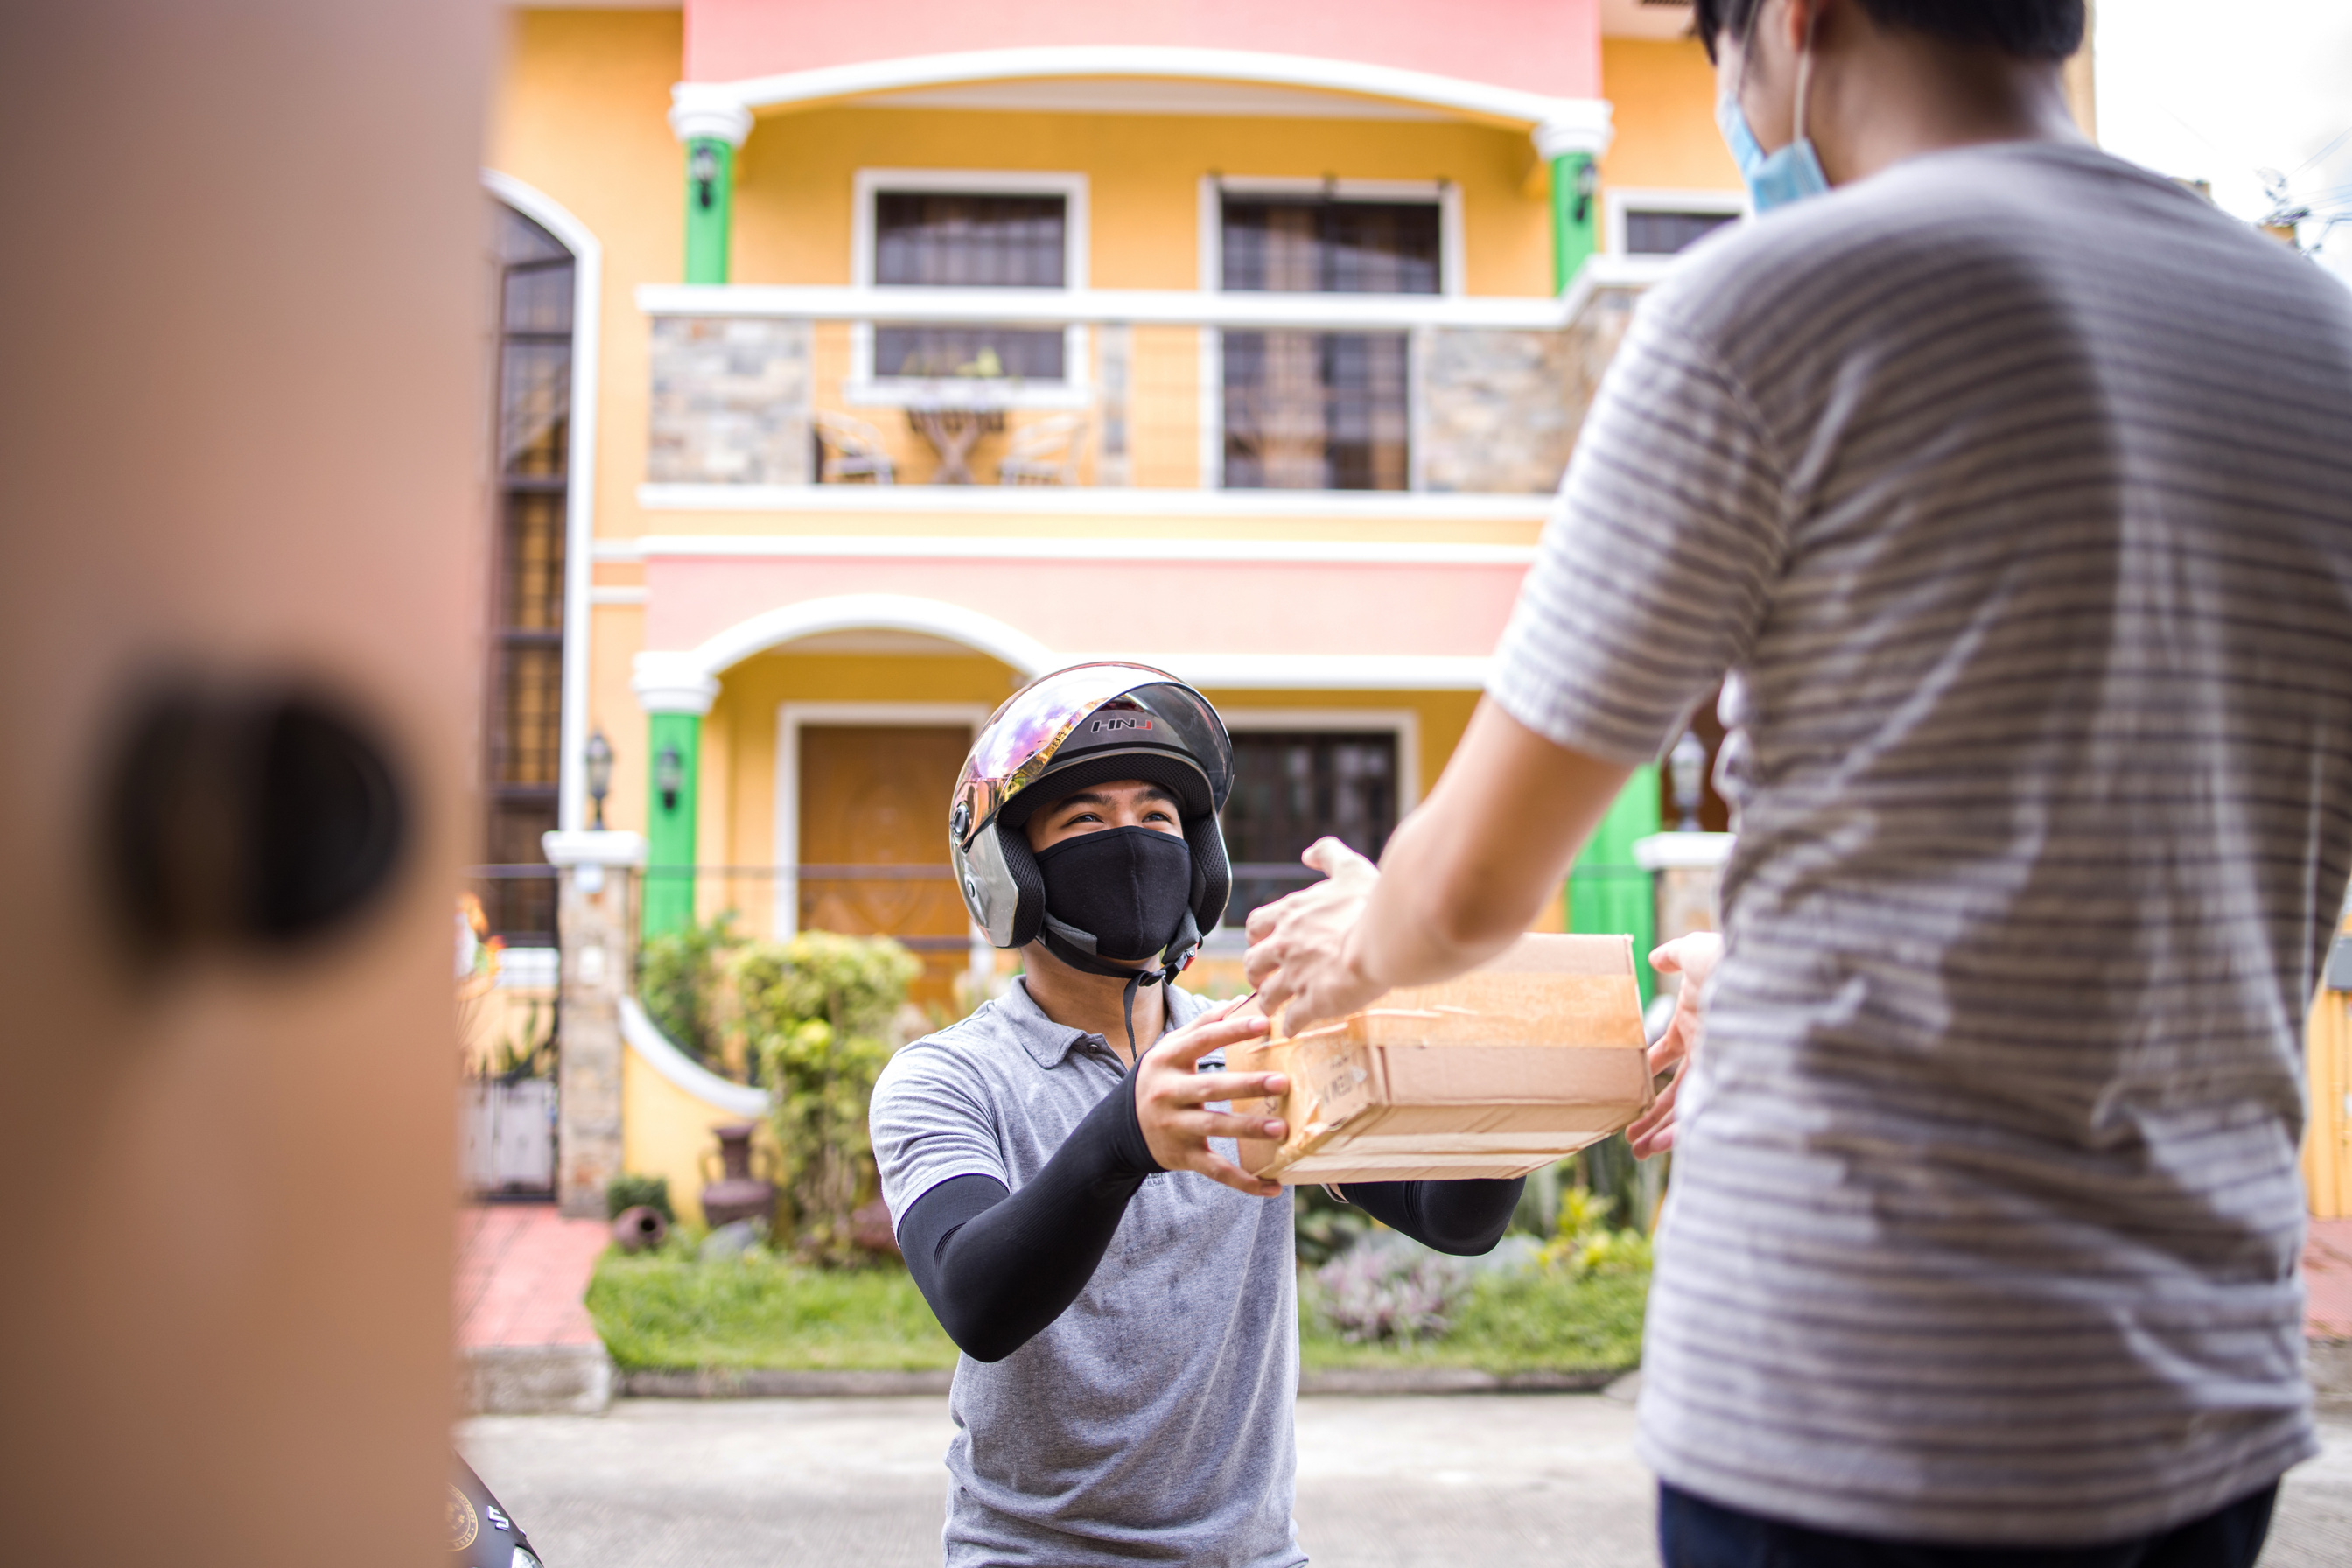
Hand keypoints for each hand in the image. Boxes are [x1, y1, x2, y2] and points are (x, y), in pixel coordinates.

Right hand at [1135, 998, 1287, 1197]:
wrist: (1120, 1129)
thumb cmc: (1160, 1079)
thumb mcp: (1170, 1049)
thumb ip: (1203, 1025)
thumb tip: (1240, 1001)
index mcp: (1166, 1060)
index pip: (1201, 1040)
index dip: (1232, 1031)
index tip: (1264, 1023)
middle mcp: (1167, 1093)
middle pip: (1210, 1088)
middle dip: (1246, 1085)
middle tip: (1282, 1082)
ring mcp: (1175, 1127)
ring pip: (1214, 1128)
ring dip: (1248, 1128)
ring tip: (1280, 1128)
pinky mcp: (1183, 1156)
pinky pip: (1216, 1169)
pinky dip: (1244, 1181)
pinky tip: (1272, 1186)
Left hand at [1243, 838, 1386, 1029]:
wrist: (1386, 939)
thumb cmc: (1371, 903)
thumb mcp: (1350, 868)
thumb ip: (1329, 855)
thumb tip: (1309, 853)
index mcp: (1291, 914)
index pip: (1255, 926)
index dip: (1257, 938)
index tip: (1264, 944)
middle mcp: (1285, 945)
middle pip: (1252, 962)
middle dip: (1256, 973)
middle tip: (1264, 979)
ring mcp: (1296, 976)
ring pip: (1266, 995)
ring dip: (1267, 1002)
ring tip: (1272, 1009)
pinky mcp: (1312, 1002)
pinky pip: (1293, 1019)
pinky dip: (1291, 1025)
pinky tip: (1294, 1029)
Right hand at [1626, 932, 1722, 1158]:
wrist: (1767, 972)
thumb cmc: (1730, 957)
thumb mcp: (1695, 952)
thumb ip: (1674, 956)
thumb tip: (1653, 957)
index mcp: (1692, 1025)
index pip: (1662, 1056)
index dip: (1643, 1073)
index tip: (1625, 1091)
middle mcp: (1707, 1052)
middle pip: (1673, 1091)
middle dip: (1651, 1115)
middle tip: (1631, 1138)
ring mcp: (1719, 1068)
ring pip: (1685, 1107)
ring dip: (1661, 1130)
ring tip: (1638, 1151)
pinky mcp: (1729, 1082)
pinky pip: (1701, 1113)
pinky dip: (1681, 1131)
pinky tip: (1660, 1145)